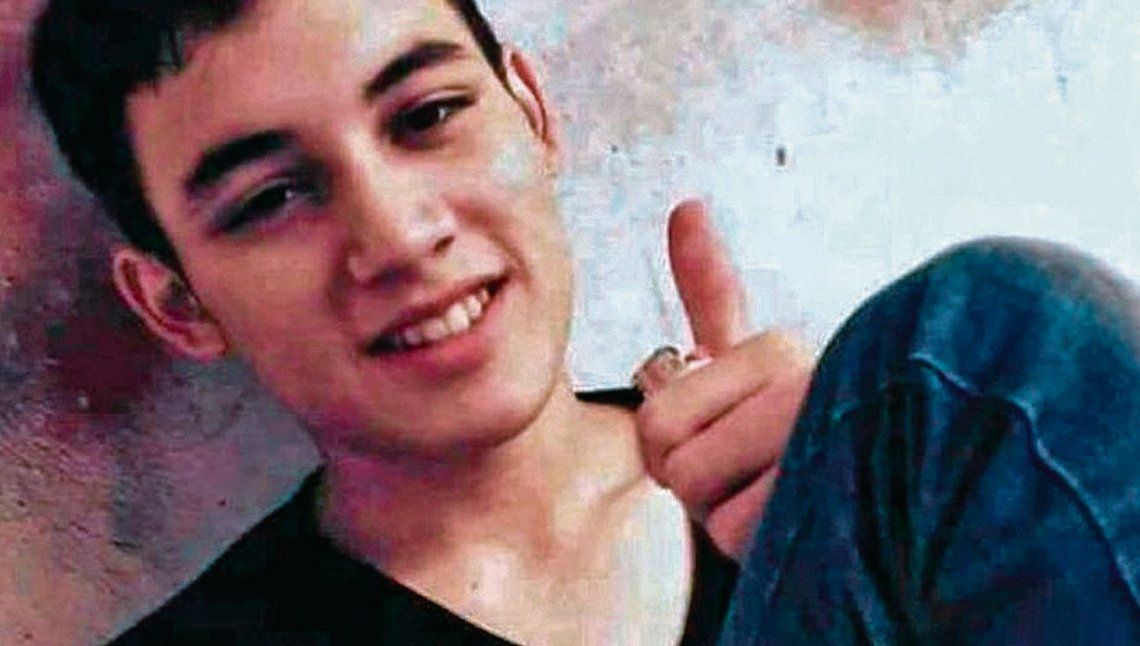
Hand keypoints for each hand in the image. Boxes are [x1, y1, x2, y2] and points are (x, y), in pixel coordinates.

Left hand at [635, 200, 813, 559]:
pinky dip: (754, 543)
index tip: (707, 393)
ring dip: (724, 513)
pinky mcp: (833, 495)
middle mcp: (804, 379)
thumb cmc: (792, 441)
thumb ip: (713, 295)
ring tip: (776, 500)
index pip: (668, 397)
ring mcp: (823, 437)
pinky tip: (800, 528)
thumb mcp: (746, 366)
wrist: (886, 511)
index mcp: (776, 351)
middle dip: (691, 477)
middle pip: (666, 440)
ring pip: (698, 482)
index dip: (665, 438)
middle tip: (747, 475)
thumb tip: (688, 203)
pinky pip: (736, 527)